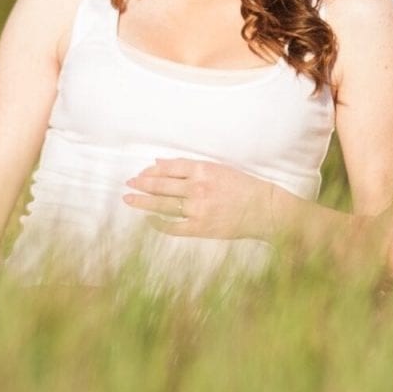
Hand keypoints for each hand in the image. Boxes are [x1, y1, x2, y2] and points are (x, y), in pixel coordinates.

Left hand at [124, 158, 284, 238]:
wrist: (264, 209)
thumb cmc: (243, 187)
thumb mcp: (218, 169)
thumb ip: (189, 166)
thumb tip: (159, 163)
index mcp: (203, 169)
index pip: (168, 168)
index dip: (151, 171)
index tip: (141, 173)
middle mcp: (198, 187)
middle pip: (161, 185)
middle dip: (141, 184)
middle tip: (128, 184)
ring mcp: (198, 209)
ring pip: (163, 204)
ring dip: (143, 202)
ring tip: (129, 199)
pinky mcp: (200, 227)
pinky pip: (172, 226)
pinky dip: (158, 223)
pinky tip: (149, 219)